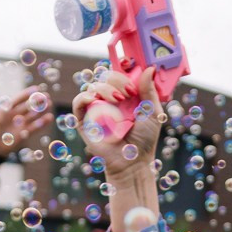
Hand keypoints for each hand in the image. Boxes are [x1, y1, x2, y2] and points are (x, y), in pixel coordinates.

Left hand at [0, 88, 48, 164]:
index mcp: (7, 108)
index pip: (18, 99)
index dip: (27, 94)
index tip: (36, 88)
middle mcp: (16, 114)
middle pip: (28, 106)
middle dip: (37, 101)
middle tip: (46, 96)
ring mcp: (21, 124)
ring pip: (33, 115)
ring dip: (41, 110)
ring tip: (50, 104)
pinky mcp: (25, 133)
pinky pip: (34, 128)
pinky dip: (42, 123)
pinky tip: (49, 118)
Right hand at [71, 68, 164, 231]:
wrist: (133, 163)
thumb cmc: (144, 141)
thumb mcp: (153, 112)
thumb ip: (150, 91)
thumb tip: (149, 68)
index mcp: (124, 96)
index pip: (119, 75)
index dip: (122, 70)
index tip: (131, 72)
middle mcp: (109, 101)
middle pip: (105, 77)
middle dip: (116, 79)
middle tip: (127, 92)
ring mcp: (96, 110)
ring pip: (92, 87)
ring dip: (104, 87)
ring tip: (117, 99)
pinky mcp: (85, 122)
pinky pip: (78, 104)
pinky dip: (84, 97)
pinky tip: (94, 99)